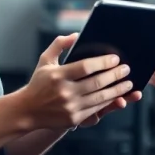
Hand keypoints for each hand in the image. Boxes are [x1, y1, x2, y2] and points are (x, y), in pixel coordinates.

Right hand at [17, 34, 135, 130]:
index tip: (116, 59)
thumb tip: (76, 35)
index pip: (85, 67)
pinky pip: (96, 109)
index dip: (103, 62)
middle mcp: (64, 91)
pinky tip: (117, 95)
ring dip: (117, 90)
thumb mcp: (45, 60)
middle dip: (115, 75)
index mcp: (58, 75)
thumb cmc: (38, 83)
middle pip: (96, 82)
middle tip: (126, 69)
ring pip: (100, 97)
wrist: (27, 111)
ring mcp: (70, 107)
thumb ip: (59, 44)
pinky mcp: (73, 119)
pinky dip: (109, 101)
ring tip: (128, 83)